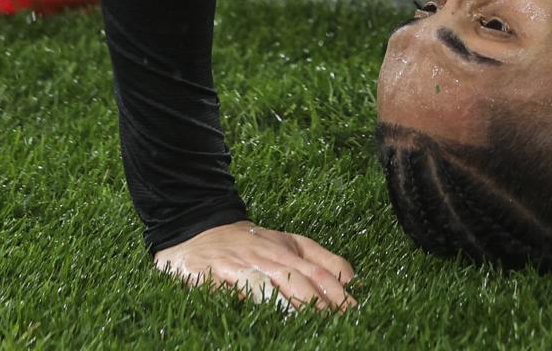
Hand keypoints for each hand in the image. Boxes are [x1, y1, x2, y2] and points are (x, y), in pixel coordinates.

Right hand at [154, 220, 354, 311]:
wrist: (199, 231)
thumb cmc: (249, 243)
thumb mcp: (287, 244)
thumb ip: (319, 258)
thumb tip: (351, 276)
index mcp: (287, 250)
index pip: (317, 271)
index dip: (335, 290)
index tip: (352, 309)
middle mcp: (266, 256)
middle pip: (297, 278)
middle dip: (318, 300)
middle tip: (335, 319)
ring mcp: (240, 264)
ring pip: (269, 284)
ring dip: (288, 302)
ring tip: (306, 319)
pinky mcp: (213, 274)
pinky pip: (233, 288)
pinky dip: (249, 298)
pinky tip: (263, 312)